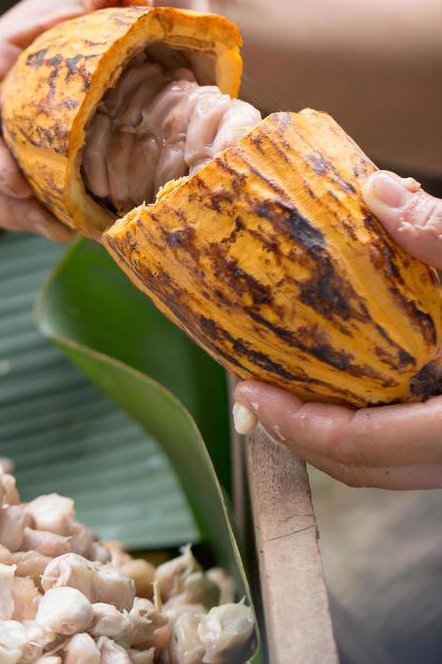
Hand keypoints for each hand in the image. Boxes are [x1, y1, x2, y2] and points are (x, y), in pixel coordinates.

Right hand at [0, 0, 208, 238]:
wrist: (194, 4)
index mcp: (5, 64)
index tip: (18, 180)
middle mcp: (18, 110)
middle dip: (12, 209)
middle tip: (57, 222)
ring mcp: (53, 143)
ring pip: (23, 205)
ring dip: (45, 225)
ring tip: (86, 227)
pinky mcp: (92, 163)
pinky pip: (74, 206)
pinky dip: (87, 220)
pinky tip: (116, 219)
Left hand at [234, 172, 441, 488]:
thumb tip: (377, 192)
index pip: (361, 449)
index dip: (295, 426)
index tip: (247, 391)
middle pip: (365, 471)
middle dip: (302, 435)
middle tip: (256, 391)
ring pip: (391, 466)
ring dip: (335, 432)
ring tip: (295, 384)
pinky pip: (415, 449)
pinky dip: (374, 423)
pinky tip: (357, 380)